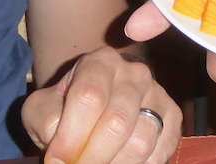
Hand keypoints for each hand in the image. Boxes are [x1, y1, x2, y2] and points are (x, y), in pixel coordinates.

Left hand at [22, 46, 179, 163]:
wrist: (92, 109)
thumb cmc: (65, 108)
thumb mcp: (42, 108)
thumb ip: (45, 118)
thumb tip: (62, 145)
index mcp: (101, 62)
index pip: (89, 97)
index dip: (71, 136)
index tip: (57, 160)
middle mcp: (135, 73)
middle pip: (117, 122)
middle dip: (92, 157)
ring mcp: (158, 95)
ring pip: (142, 141)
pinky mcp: (173, 119)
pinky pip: (159, 153)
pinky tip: (118, 162)